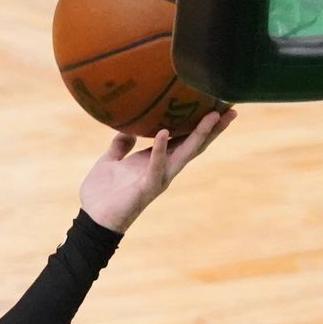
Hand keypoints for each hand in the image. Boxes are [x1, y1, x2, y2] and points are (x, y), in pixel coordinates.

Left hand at [78, 108, 235, 233]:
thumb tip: (127, 129)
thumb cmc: (102, 193)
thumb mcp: (110, 161)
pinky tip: (163, 133)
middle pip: (194, 145)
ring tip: (213, 116)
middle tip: (230, 109)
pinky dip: (159, 150)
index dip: (199, 123)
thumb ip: (121, 146)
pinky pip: (155, 167)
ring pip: (184, 154)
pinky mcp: (145, 188)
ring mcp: (157, 179)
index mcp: (156, 160)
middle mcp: (163, 169)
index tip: (215, 104)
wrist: (91, 219)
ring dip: (199, 135)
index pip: (183, 138)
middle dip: (213, 128)